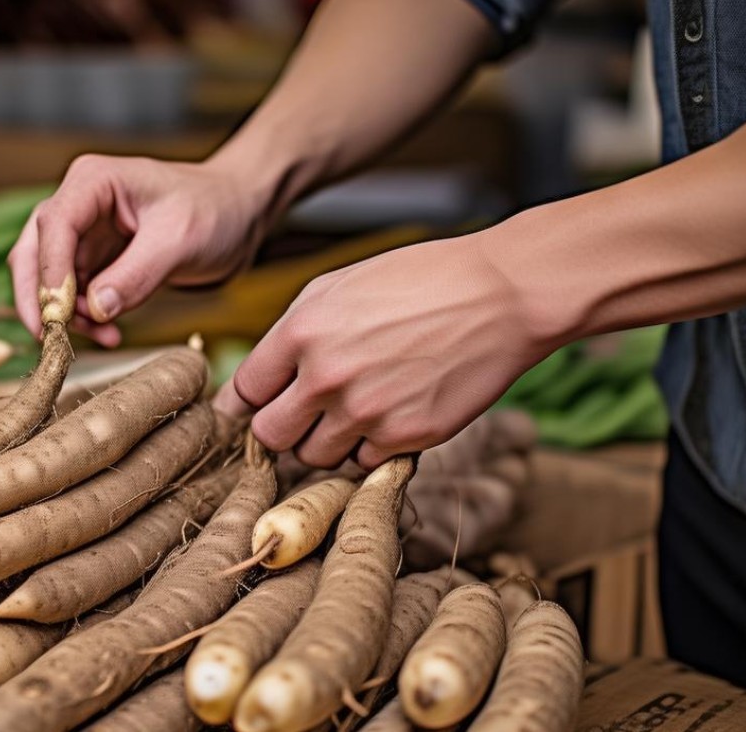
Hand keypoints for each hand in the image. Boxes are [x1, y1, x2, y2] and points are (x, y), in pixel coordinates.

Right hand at [8, 154, 271, 344]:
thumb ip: (137, 274)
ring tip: (104, 337)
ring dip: (67, 314)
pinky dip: (85, 317)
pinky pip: (75, 293)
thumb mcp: (180, 241)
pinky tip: (110, 333)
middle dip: (41, 299)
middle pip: (34, 252)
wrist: (240, 212)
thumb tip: (95, 309)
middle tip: (52, 340)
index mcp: (94, 181)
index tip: (58, 314)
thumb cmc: (216, 209)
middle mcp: (80, 203)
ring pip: (50, 278)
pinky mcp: (98, 258)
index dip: (49, 272)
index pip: (54, 226)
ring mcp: (86, 232)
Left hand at [224, 233, 552, 468]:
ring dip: (325, 441)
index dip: (250, 401)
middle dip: (283, 428)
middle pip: (270, 436)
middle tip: (305, 414)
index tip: (260, 404)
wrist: (500, 296)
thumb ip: (292, 334)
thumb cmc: (420, 282)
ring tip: (356, 409)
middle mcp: (325, 377)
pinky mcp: (404, 438)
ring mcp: (365, 412)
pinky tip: (389, 414)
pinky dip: (368, 448)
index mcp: (301, 331)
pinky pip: (361, 463)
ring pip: (313, 457)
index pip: (244, 392)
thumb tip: (255, 383)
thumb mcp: (339, 287)